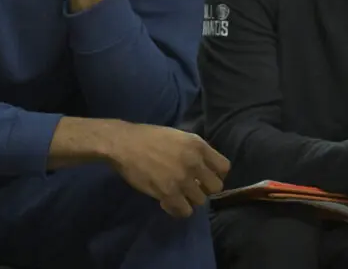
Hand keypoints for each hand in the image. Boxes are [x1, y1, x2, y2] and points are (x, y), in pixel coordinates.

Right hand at [110, 123, 229, 217]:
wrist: (123, 143)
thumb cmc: (148, 137)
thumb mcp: (176, 136)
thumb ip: (193, 150)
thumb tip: (203, 168)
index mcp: (197, 144)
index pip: (224, 167)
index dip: (216, 174)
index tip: (204, 176)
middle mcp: (194, 161)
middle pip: (215, 187)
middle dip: (204, 188)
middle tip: (190, 187)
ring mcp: (182, 178)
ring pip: (200, 201)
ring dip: (188, 199)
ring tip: (176, 193)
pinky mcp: (169, 193)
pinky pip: (184, 211)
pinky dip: (177, 209)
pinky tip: (166, 201)